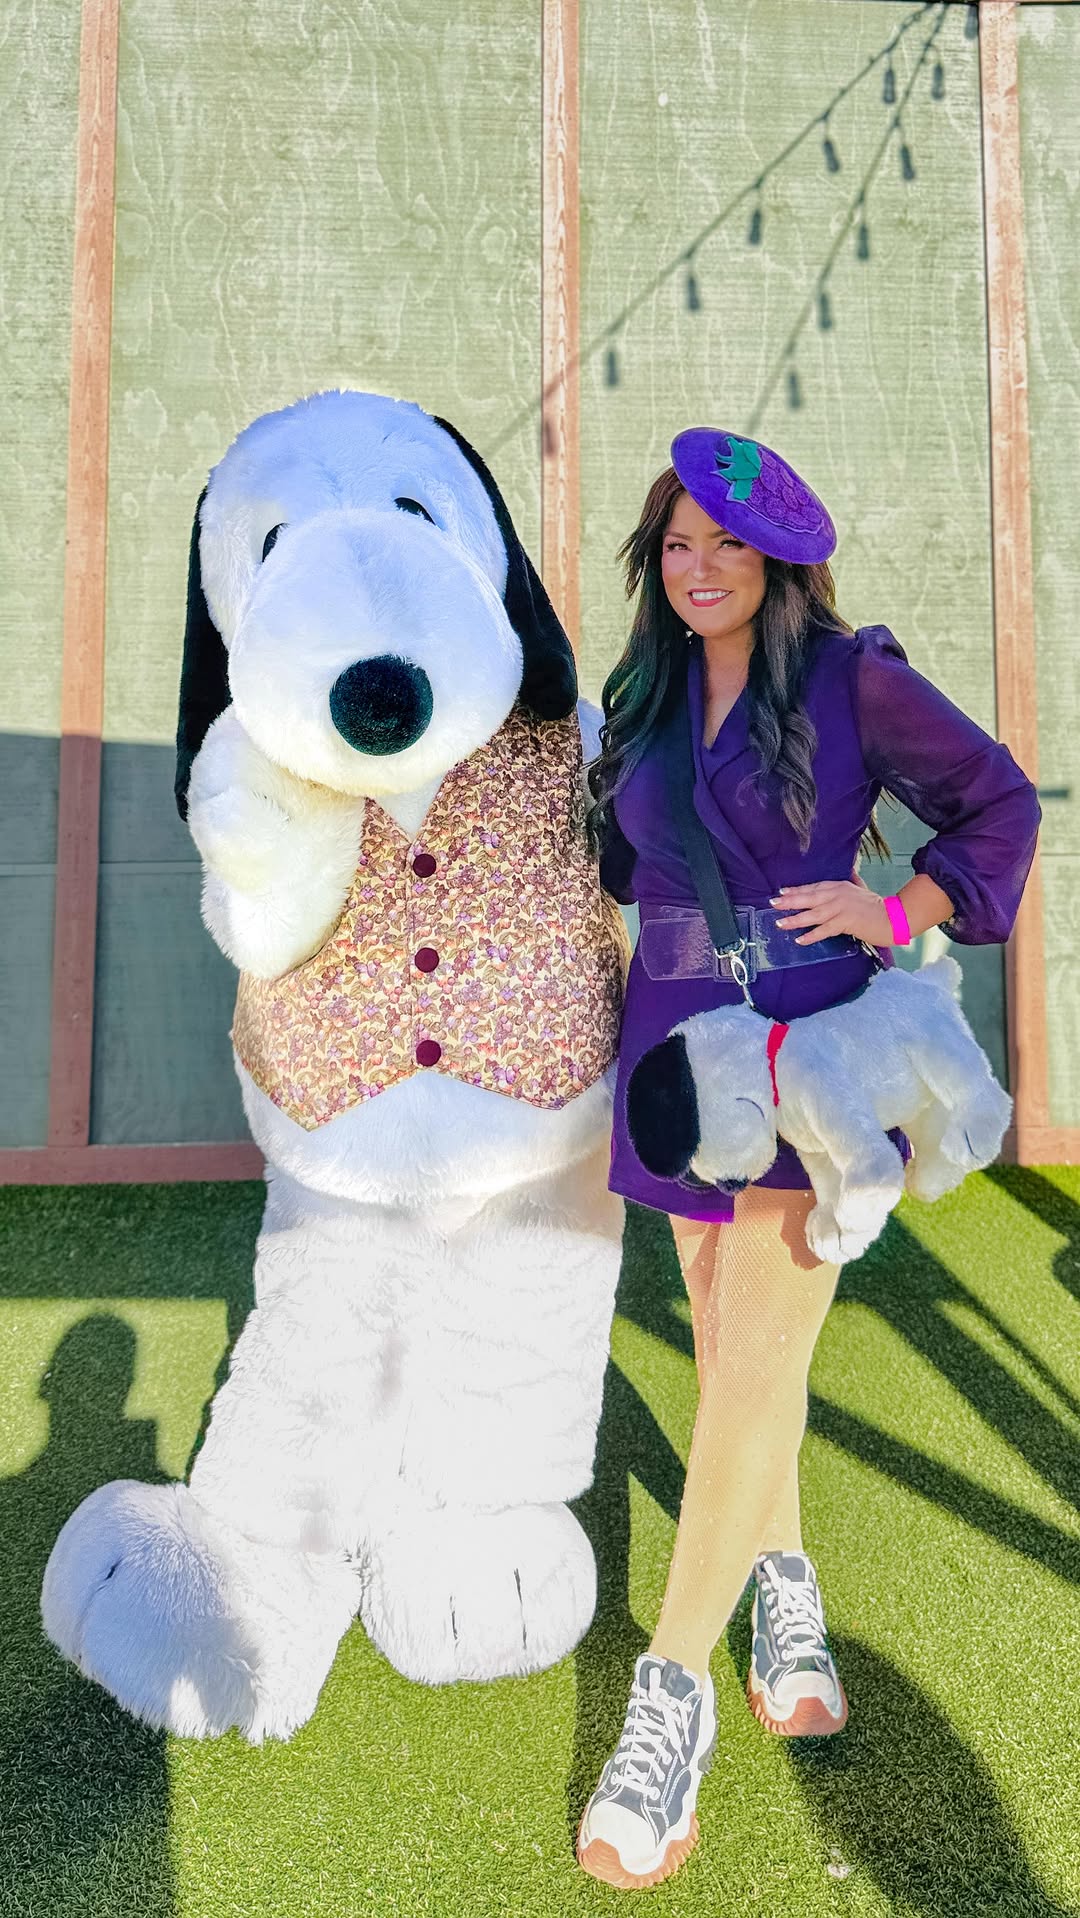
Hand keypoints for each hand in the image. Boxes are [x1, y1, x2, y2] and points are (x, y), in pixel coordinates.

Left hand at [770, 880, 893, 946]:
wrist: (891, 917)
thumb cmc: (876, 905)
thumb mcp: (860, 887)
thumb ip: (852, 879)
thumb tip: (850, 868)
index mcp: (838, 886)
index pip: (812, 887)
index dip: (796, 890)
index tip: (781, 892)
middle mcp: (836, 895)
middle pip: (808, 898)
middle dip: (789, 901)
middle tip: (773, 904)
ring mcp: (840, 908)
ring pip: (812, 914)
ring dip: (795, 919)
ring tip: (780, 923)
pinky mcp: (845, 922)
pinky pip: (824, 930)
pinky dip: (811, 935)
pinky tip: (800, 940)